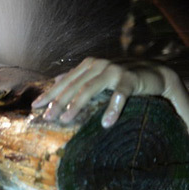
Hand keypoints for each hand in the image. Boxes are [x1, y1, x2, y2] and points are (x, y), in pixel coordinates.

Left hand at [31, 57, 188, 129]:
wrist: (155, 73)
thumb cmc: (122, 76)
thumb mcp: (97, 75)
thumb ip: (78, 77)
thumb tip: (56, 79)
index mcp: (88, 66)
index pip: (64, 82)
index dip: (49, 94)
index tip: (35, 107)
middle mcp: (98, 65)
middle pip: (73, 86)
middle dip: (58, 102)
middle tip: (47, 117)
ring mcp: (114, 70)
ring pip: (90, 89)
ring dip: (76, 105)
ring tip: (65, 120)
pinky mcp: (130, 79)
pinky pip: (119, 95)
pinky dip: (112, 109)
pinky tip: (105, 123)